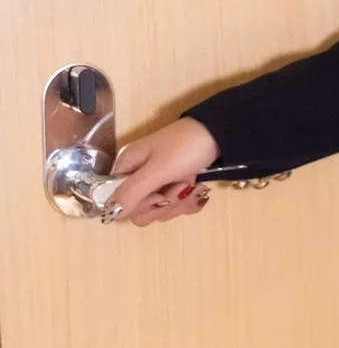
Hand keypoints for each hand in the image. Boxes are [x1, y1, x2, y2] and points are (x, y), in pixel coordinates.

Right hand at [107, 118, 221, 225]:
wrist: (220, 133)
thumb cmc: (186, 146)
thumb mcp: (158, 169)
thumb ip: (133, 191)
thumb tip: (109, 214)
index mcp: (127, 167)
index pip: (118, 202)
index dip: (138, 206)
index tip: (157, 196)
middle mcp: (139, 176)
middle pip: (140, 210)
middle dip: (163, 204)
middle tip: (178, 188)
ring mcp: (159, 182)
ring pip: (160, 210)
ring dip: (179, 202)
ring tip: (190, 183)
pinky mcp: (176, 185)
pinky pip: (176, 206)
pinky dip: (188, 201)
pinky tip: (197, 189)